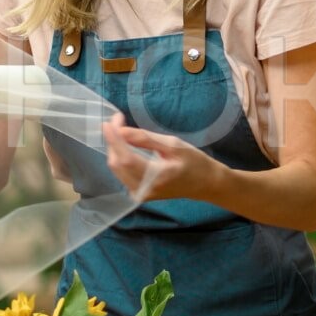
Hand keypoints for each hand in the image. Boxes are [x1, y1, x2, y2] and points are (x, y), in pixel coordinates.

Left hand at [102, 113, 217, 201]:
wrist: (206, 183)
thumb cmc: (194, 162)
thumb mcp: (173, 145)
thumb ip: (145, 139)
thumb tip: (121, 130)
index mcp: (156, 178)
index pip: (126, 159)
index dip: (114, 140)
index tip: (109, 122)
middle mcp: (144, 190)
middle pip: (117, 164)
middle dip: (113, 141)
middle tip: (118, 121)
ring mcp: (140, 194)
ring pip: (117, 169)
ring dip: (116, 148)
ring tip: (121, 130)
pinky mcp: (139, 193)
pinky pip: (122, 173)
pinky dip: (121, 157)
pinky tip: (125, 145)